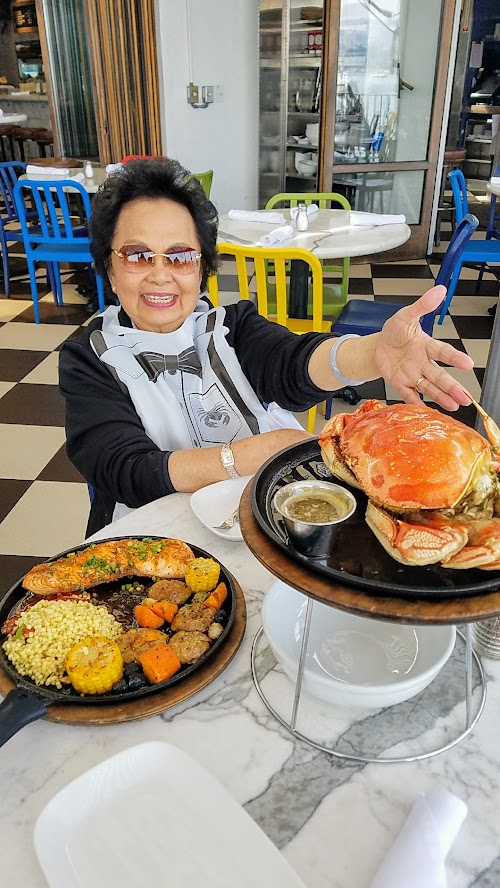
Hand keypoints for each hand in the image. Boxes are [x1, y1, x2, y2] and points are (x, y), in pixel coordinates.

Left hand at [374, 285, 473, 411]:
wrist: (378, 346)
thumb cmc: (395, 331)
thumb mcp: (405, 316)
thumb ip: (422, 306)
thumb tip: (440, 290)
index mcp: (426, 346)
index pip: (443, 352)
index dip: (455, 358)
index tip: (468, 364)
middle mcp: (423, 363)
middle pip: (440, 376)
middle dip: (453, 387)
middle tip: (466, 397)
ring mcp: (413, 375)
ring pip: (429, 388)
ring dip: (441, 397)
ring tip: (454, 406)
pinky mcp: (401, 384)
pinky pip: (409, 394)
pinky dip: (416, 402)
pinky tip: (426, 410)